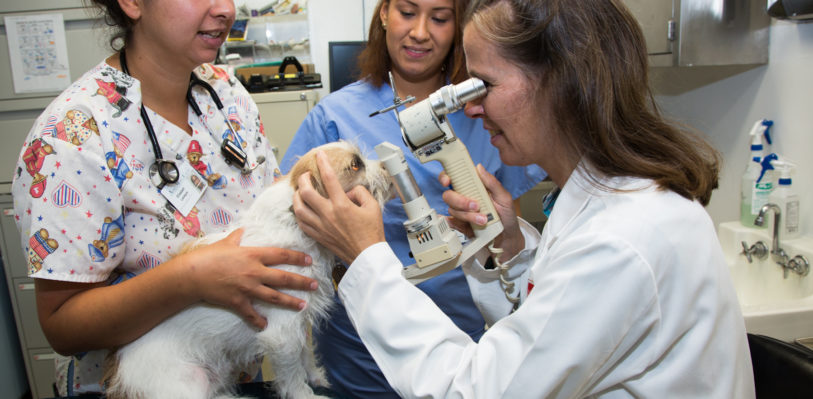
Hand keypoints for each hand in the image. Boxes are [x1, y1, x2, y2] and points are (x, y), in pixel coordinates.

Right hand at [180, 228, 316, 329]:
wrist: (191, 274)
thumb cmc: (208, 256)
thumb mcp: (225, 243)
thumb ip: (237, 237)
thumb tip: (242, 230)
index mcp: (252, 255)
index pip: (281, 255)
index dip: (297, 258)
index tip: (309, 261)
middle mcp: (254, 272)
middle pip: (283, 278)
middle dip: (301, 282)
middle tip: (315, 285)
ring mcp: (247, 288)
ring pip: (274, 297)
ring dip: (290, 302)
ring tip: (303, 305)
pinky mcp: (238, 302)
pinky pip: (251, 314)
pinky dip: (258, 321)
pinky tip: (265, 325)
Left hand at [293, 150, 385, 263]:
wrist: (367, 255)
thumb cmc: (372, 232)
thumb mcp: (373, 207)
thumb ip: (360, 192)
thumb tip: (348, 191)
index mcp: (342, 205)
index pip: (329, 178)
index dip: (323, 163)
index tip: (320, 155)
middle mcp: (328, 214)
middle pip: (306, 192)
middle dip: (303, 179)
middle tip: (306, 175)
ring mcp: (321, 226)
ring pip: (299, 208)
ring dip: (296, 196)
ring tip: (300, 191)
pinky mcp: (318, 236)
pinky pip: (301, 222)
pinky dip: (299, 213)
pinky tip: (302, 208)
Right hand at [440, 165, 523, 260]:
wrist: (507, 237)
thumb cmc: (506, 215)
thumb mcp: (504, 197)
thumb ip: (492, 183)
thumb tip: (479, 167)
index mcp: (473, 187)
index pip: (454, 177)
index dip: (446, 177)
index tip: (448, 181)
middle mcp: (464, 197)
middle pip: (449, 195)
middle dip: (460, 201)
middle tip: (475, 206)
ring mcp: (461, 211)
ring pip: (452, 210)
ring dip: (468, 215)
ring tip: (484, 220)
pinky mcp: (460, 225)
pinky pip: (450, 223)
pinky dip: (452, 223)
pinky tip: (464, 224)